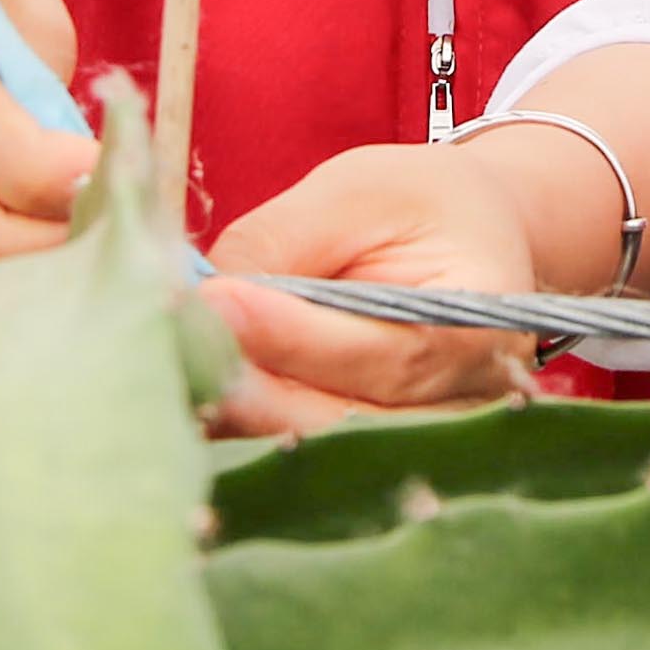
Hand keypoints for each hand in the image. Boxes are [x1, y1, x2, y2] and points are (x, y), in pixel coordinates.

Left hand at [203, 142, 545, 434]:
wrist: (473, 238)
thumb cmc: (416, 204)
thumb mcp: (354, 192)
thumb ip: (281, 242)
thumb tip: (200, 298)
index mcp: (480, 320)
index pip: (381, 351)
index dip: (293, 336)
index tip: (214, 304)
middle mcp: (467, 400)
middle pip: (344, 419)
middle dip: (248, 389)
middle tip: (169, 352)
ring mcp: (429, 441)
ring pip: (318, 448)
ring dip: (237, 418)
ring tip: (170, 377)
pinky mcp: (382, 457)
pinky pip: (308, 457)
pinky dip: (247, 430)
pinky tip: (194, 401)